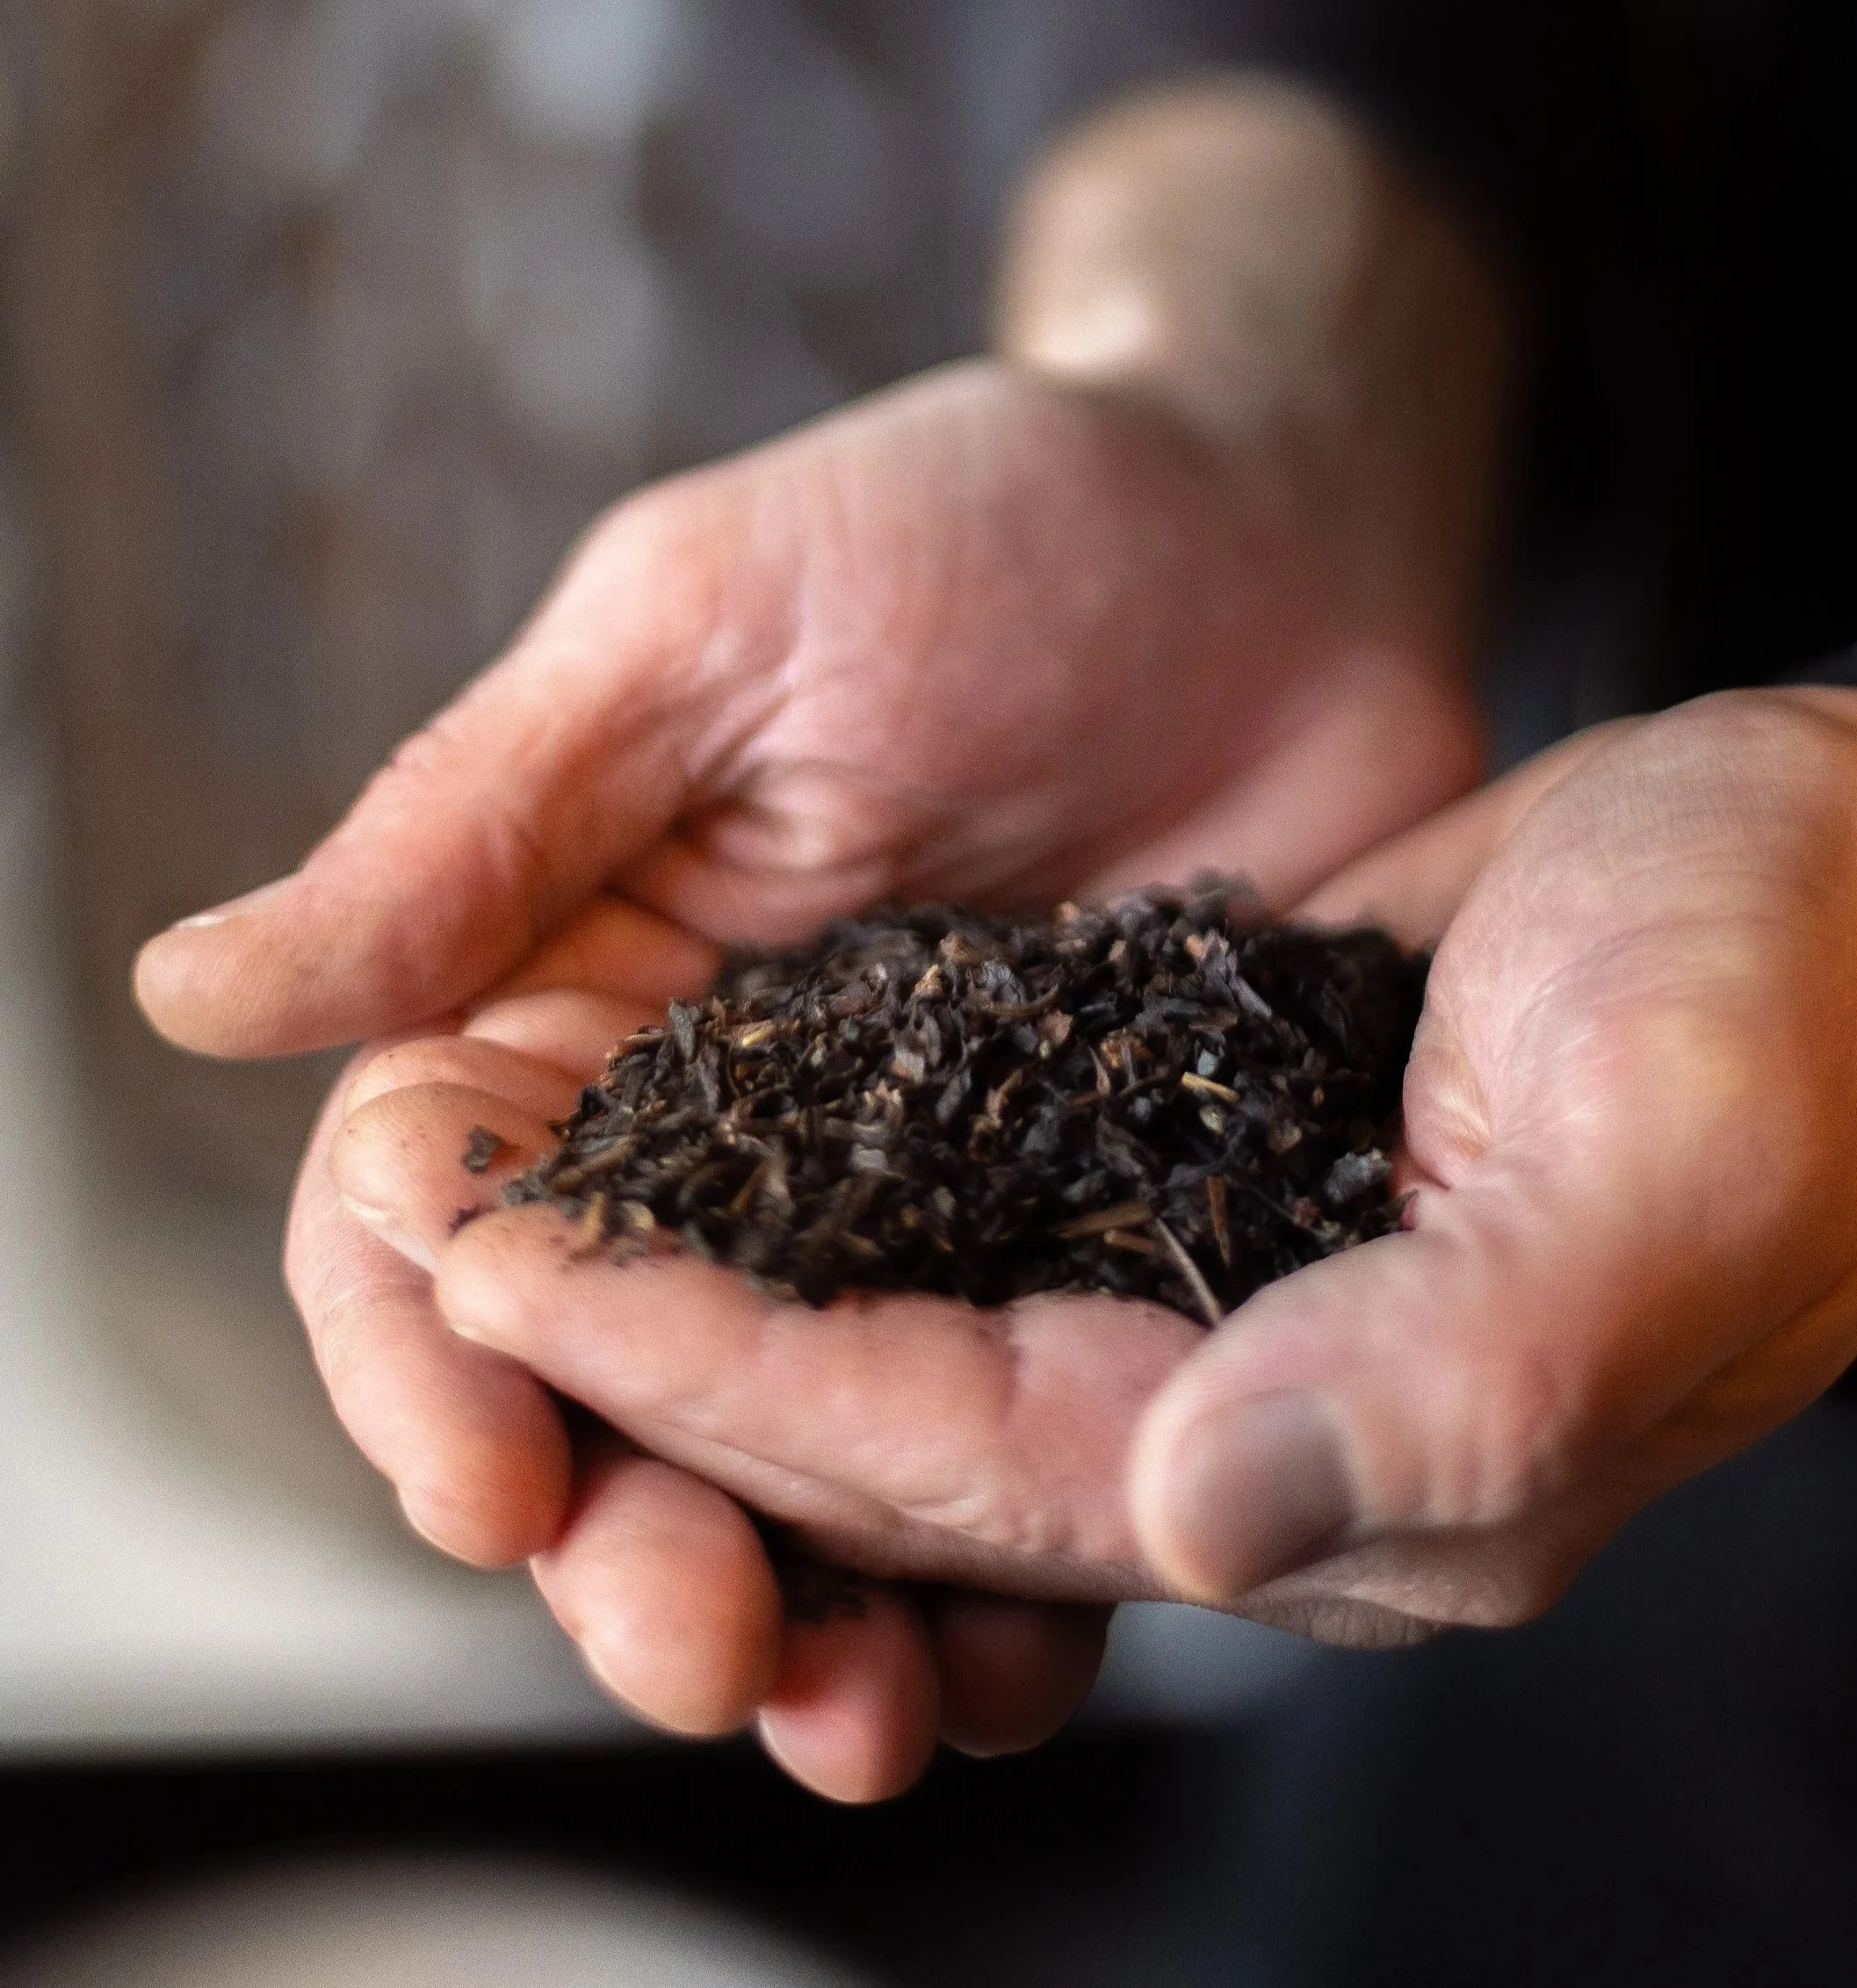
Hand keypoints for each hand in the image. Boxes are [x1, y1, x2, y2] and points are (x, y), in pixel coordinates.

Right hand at [138, 359, 1484, 1786]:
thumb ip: (481, 821)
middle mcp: (735, 1139)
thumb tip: (193, 990)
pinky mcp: (1095, 1239)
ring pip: (816, 1463)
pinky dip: (1013, 1558)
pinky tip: (1036, 1649)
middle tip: (697, 1647)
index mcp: (587, 1000)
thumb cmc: (982, 526)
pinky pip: (1028, 1434)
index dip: (435, 1367)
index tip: (491, 1476)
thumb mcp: (710, 628)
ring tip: (866, 1719)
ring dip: (814, 1606)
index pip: (432, 1231)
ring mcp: (923, 1209)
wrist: (1274, 534)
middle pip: (623, 1397)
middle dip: (627, 1541)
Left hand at [327, 685, 1856, 1676]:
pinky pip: (951, 1230)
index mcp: (1354, 1455)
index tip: (515, 1284)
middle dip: (653, 1396)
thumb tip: (1190, 1522)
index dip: (736, 1384)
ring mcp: (1205, 1288)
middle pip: (893, 1447)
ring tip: (484, 1248)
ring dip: (687, 1319)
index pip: (979, 1458)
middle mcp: (1248, 1408)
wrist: (1814, 863)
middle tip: (428, 1290)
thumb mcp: (1686, 1168)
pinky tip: (666, 1164)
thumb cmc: (1781, 993)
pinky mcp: (1185, 1166)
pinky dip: (796, 1213)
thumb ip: (1463, 1379)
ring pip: (892, 1354)